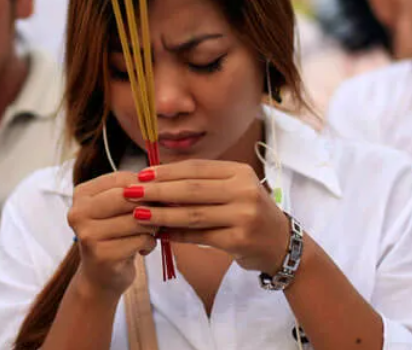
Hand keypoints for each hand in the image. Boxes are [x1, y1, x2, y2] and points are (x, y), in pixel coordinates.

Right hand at [66, 170, 158, 298]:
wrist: (100, 278)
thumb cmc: (114, 236)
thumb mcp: (116, 209)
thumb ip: (131, 191)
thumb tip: (158, 179)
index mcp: (81, 195)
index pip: (121, 179)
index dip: (145, 185)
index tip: (156, 195)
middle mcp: (78, 213)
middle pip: (128, 197)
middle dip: (150, 204)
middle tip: (158, 214)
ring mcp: (88, 235)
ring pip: (137, 218)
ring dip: (152, 226)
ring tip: (149, 232)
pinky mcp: (102, 255)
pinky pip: (140, 240)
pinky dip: (149, 243)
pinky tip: (143, 248)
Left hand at [129, 160, 290, 274]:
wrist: (280, 244)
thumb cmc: (248, 213)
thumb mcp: (233, 189)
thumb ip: (202, 184)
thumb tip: (157, 180)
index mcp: (240, 172)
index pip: (196, 168)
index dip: (167, 171)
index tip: (141, 174)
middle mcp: (244, 191)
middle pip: (192, 189)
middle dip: (157, 191)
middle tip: (131, 192)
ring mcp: (243, 216)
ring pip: (193, 214)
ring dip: (162, 214)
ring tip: (138, 214)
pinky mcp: (240, 240)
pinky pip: (200, 236)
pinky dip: (177, 235)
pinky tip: (159, 233)